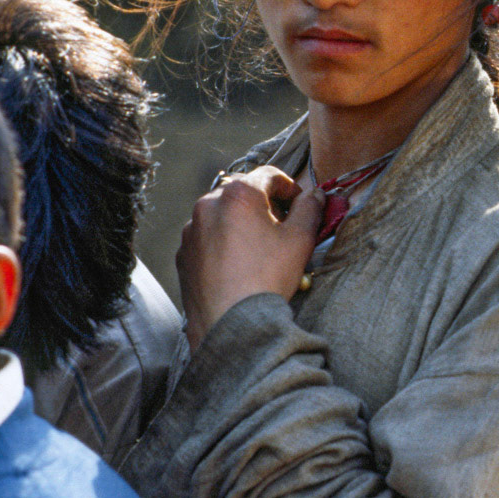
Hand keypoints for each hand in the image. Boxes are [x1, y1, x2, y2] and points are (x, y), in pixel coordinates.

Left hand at [177, 167, 322, 347]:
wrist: (230, 322)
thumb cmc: (267, 278)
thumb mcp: (301, 239)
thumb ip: (310, 208)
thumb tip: (315, 195)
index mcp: (239, 194)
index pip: (269, 175)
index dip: (290, 187)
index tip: (300, 204)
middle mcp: (208, 204)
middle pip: (243, 193)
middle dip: (265, 205)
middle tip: (283, 228)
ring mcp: (191, 230)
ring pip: (223, 214)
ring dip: (242, 223)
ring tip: (260, 250)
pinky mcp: (183, 253)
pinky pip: (207, 237)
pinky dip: (224, 242)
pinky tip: (239, 264)